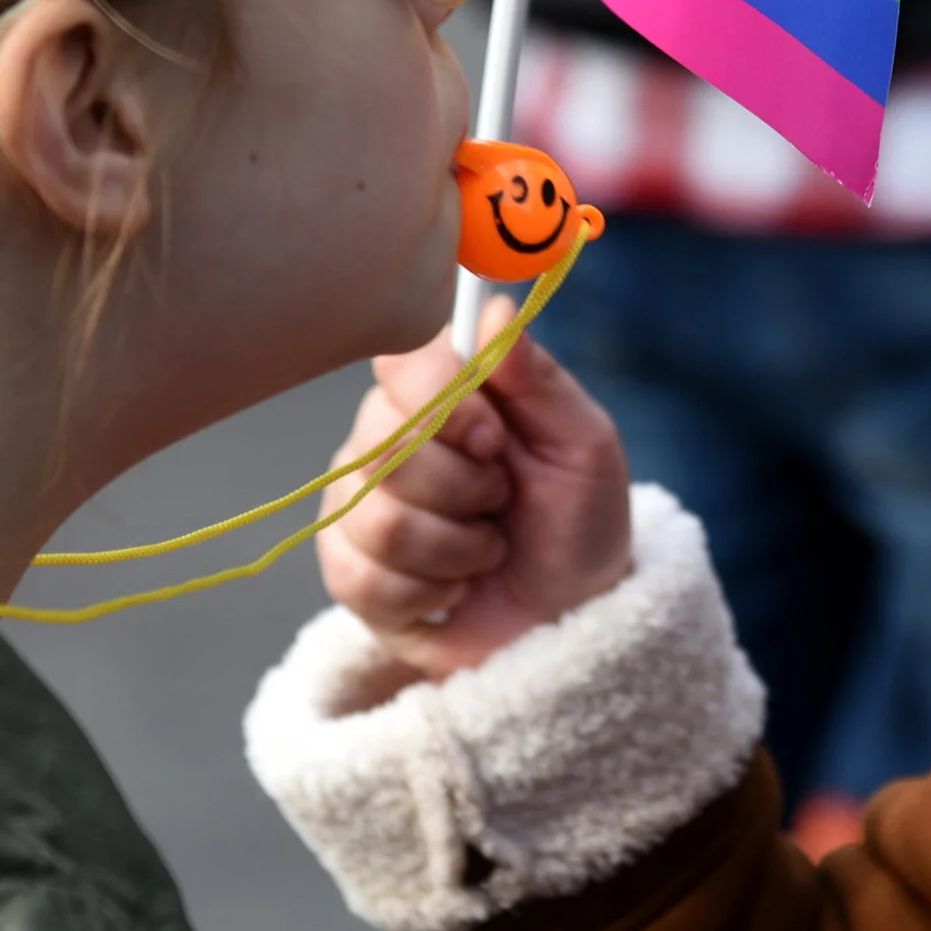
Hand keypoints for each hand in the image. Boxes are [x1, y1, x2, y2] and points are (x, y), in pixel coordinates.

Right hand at [315, 297, 632, 681]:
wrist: (570, 622)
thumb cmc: (578, 525)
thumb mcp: (584, 447)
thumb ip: (540, 379)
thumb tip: (498, 307)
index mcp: (448, 394)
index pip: (401, 361)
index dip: (442, 400)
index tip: (493, 437)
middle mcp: (391, 437)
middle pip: (384, 444)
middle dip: (464, 488)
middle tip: (501, 502)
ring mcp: (359, 503)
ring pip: (375, 517)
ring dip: (455, 548)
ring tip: (486, 551)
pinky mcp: (346, 569)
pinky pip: (359, 576)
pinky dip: (427, 592)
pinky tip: (454, 590)